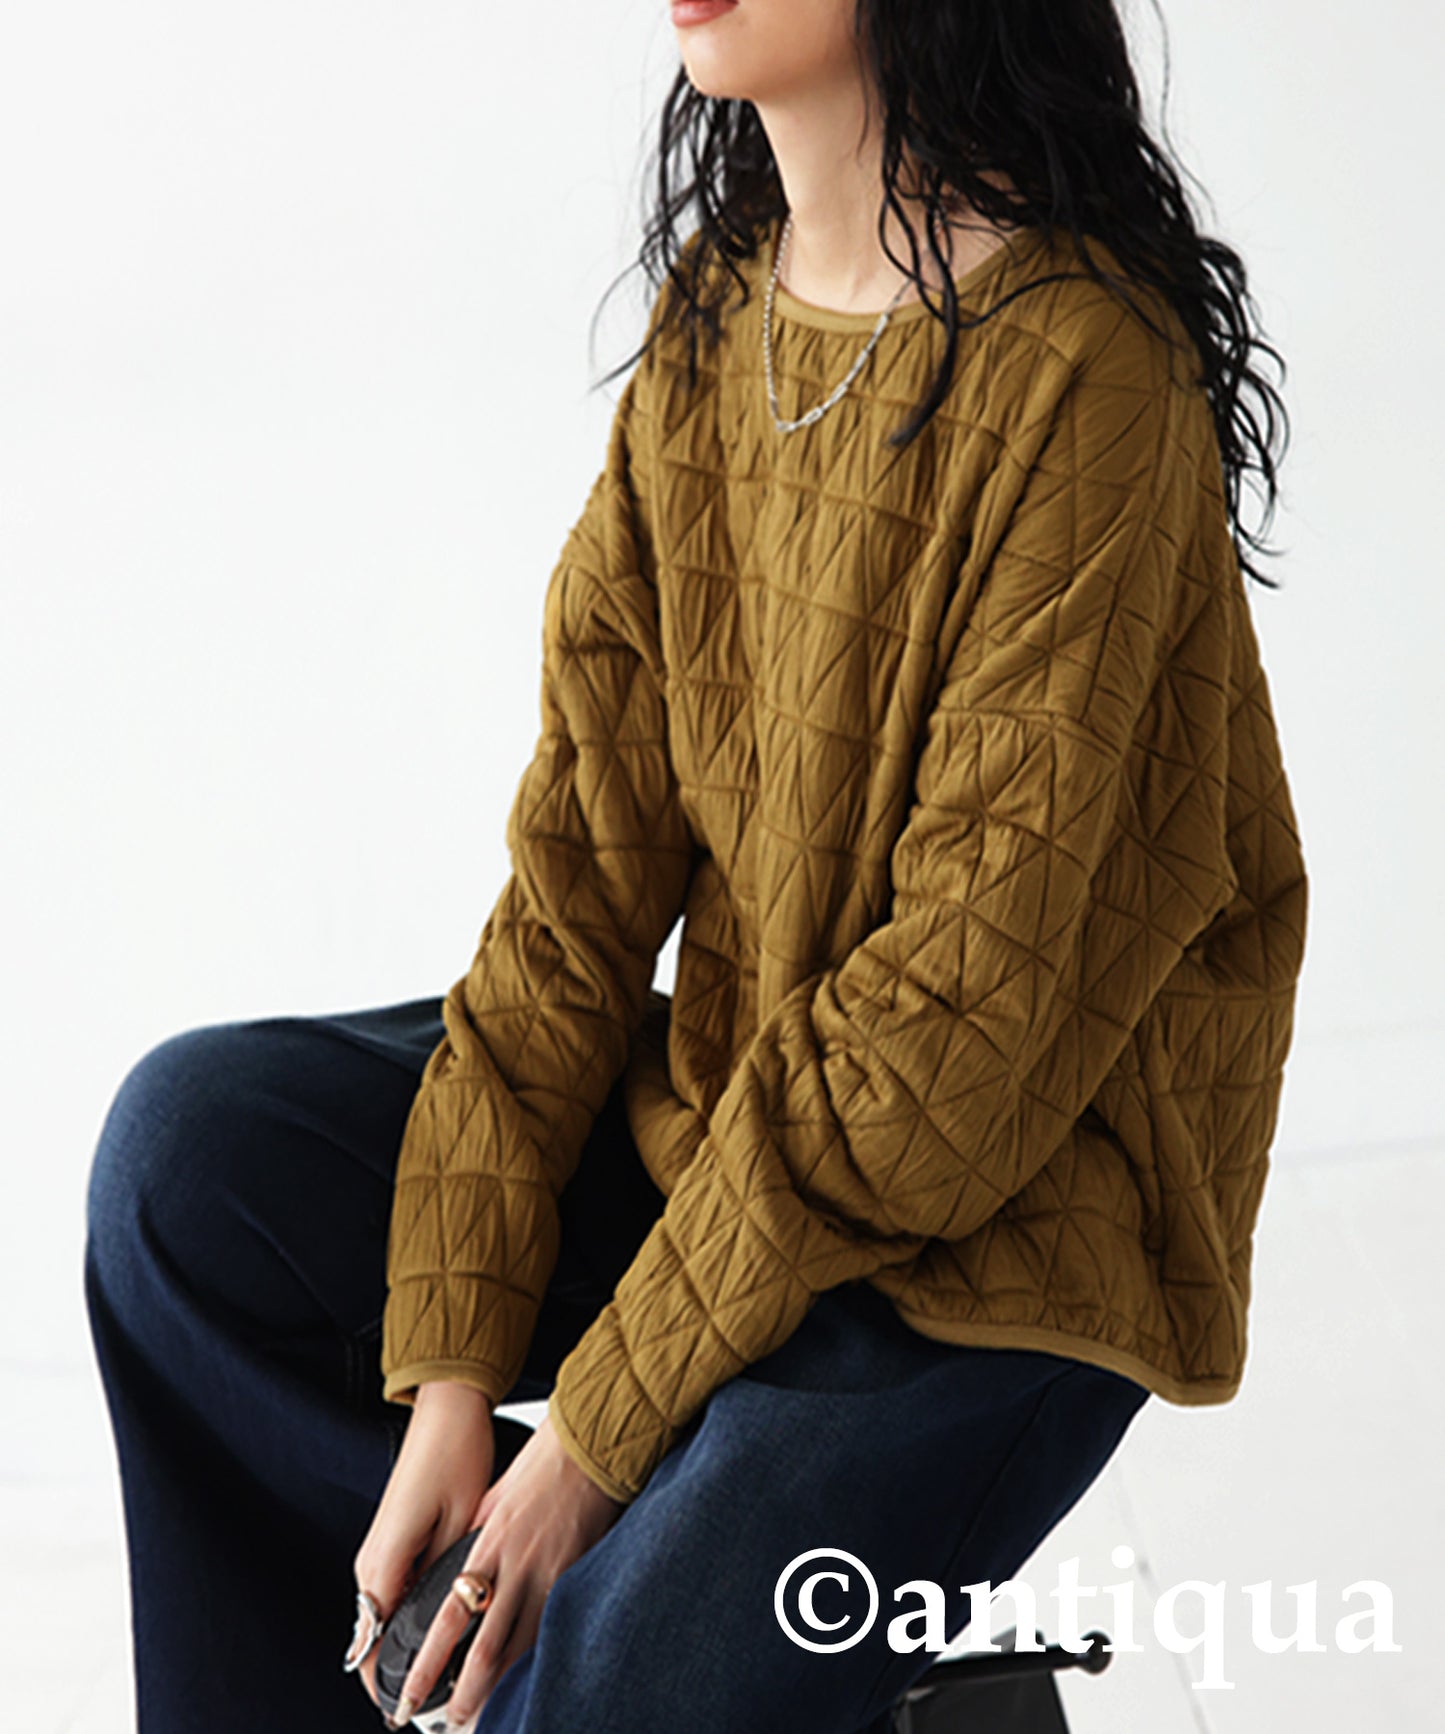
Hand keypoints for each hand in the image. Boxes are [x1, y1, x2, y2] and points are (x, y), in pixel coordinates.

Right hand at [346, 1381, 495, 1713]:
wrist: (447, 1407)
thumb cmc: (456, 1455)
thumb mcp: (459, 1523)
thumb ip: (445, 1579)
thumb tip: (445, 1626)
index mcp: (383, 1562)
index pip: (371, 1647)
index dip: (387, 1687)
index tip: (408, 1715)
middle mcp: (371, 1560)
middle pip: (374, 1637)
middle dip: (399, 1672)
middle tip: (436, 1703)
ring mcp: (379, 1548)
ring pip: (384, 1615)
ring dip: (402, 1644)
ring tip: (439, 1674)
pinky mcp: (392, 1537)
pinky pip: (393, 1590)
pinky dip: (407, 1614)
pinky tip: (437, 1626)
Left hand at [390, 1412, 624, 1729]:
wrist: (592, 1444)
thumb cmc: (543, 1462)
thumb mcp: (495, 1498)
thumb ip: (478, 1536)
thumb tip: (461, 1565)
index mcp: (487, 1545)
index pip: (448, 1619)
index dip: (428, 1664)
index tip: (411, 1694)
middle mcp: (515, 1566)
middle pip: (484, 1649)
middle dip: (463, 1693)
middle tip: (448, 1722)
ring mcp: (551, 1574)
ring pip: (521, 1648)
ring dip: (499, 1688)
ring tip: (483, 1717)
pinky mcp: (579, 1574)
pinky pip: (555, 1626)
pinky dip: (541, 1658)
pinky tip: (533, 1679)